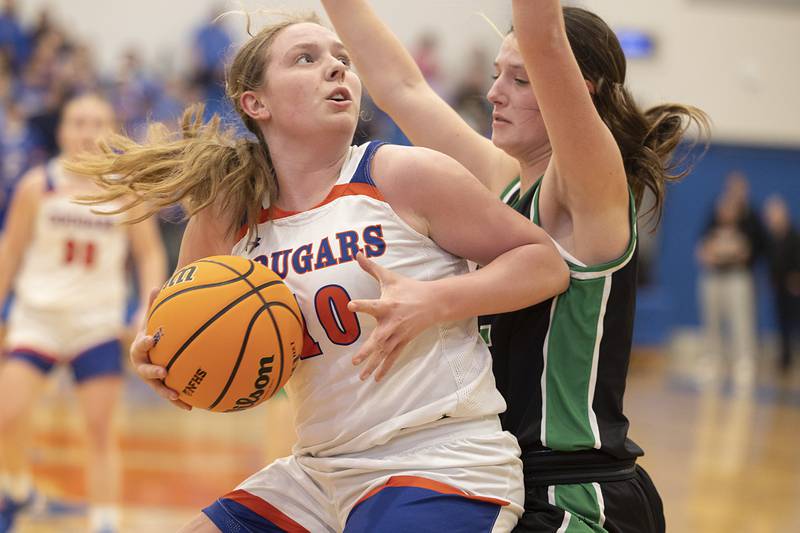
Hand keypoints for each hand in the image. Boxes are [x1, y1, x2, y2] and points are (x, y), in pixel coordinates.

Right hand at [130, 288, 191, 410]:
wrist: (152, 349)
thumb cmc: (155, 331)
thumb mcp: (153, 319)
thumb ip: (154, 306)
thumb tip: (157, 286)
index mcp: (140, 349)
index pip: (140, 346)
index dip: (144, 343)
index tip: (152, 339)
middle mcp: (143, 365)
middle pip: (145, 371)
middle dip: (153, 372)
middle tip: (164, 372)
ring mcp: (152, 378)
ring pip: (157, 387)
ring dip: (166, 392)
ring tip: (177, 396)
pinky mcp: (162, 387)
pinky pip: (170, 394)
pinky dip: (180, 400)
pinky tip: (192, 406)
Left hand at [348, 253, 438, 381]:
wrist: (434, 302)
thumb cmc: (408, 288)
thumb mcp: (390, 277)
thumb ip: (371, 267)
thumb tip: (356, 252)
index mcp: (387, 305)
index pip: (372, 305)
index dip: (361, 305)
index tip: (350, 305)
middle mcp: (392, 322)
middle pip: (378, 339)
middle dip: (367, 350)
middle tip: (354, 360)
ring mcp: (399, 335)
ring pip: (384, 353)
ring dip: (372, 364)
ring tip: (360, 376)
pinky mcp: (403, 342)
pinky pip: (392, 357)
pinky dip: (384, 368)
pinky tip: (374, 379)